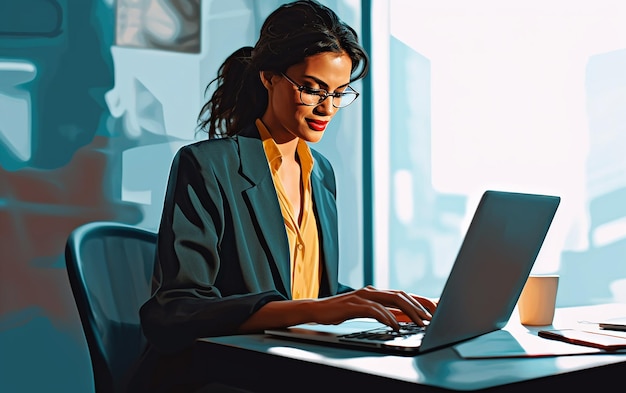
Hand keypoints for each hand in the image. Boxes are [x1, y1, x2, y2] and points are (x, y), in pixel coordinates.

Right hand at [306, 286, 434, 329]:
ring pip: (391, 300)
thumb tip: (402, 319)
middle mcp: (372, 291)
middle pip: (401, 295)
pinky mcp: (354, 305)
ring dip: (408, 312)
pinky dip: (387, 317)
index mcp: (376, 292)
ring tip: (419, 323)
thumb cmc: (341, 311)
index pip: (403, 294)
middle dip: (419, 306)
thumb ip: (382, 312)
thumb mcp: (365, 311)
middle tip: (431, 318)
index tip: (434, 309)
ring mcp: (363, 296)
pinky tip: (395, 325)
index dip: (420, 300)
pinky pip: (374, 310)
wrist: (317, 310)